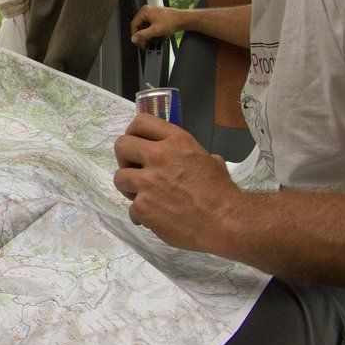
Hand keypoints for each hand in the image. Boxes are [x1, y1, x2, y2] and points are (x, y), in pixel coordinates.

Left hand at [113, 113, 238, 252]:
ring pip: (119, 177)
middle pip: (121, 145)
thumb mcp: (209, 160)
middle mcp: (158, 156)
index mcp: (176, 141)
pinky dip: (141, 214)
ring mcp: (147, 182)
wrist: (224, 222)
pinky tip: (155, 218)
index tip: (136, 145)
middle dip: (125, 158)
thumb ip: (189, 154)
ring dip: (129, 187)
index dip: (133, 133)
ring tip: (146, 196)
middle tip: (136, 170)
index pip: (141, 122)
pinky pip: (131, 208)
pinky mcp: (142, 206)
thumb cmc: (221, 192)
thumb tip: (185, 160)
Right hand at [129, 5, 185, 48]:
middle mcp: (147, 10)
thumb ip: (143, 35)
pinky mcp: (155, 16)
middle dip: (140, 35)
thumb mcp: (155, 30)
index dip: (135, 35)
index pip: (134, 24)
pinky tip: (153, 36)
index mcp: (144, 11)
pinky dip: (149, 31)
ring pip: (143, 25)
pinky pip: (148, 24)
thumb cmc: (172, 21)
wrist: (182, 20)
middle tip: (143, 43)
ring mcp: (151, 13)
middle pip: (138, 25)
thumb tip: (134, 38)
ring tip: (149, 41)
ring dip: (145, 34)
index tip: (138, 42)